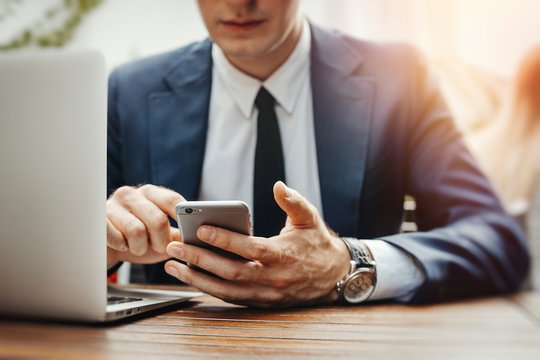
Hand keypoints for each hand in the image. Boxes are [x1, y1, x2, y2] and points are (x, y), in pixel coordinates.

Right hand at [106, 184, 184, 265]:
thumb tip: (198, 237)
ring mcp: (113, 205)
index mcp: (151, 193)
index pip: (172, 200)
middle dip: (161, 241)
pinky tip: (122, 245)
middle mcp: (132, 194)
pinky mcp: (98, 218)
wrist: (106, 245)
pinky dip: (122, 246)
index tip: (189, 230)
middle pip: (158, 220)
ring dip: (140, 247)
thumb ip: (178, 234)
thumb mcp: (161, 235)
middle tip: (158, 248)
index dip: (183, 215)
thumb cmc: (138, 238)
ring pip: (137, 231)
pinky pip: (116, 237)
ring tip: (137, 247)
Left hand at [164, 182, 350, 307]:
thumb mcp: (310, 218)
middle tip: (174, 246)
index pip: (250, 248)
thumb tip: (278, 185)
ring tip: (173, 266)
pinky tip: (191, 277)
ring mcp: (267, 293)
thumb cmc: (317, 243)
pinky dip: (209, 289)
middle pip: (231, 271)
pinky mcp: (262, 301)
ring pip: (227, 290)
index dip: (224, 240)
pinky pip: (231, 298)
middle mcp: (273, 278)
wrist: (334, 276)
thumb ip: (293, 201)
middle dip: (200, 259)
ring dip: (197, 279)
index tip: (201, 229)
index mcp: (283, 255)